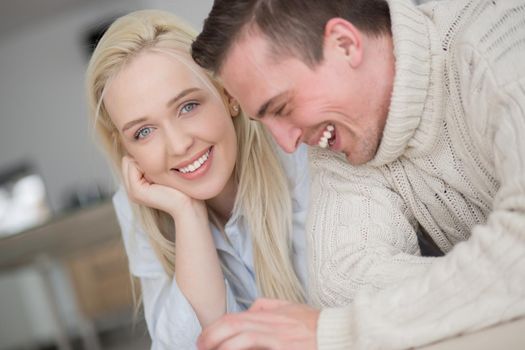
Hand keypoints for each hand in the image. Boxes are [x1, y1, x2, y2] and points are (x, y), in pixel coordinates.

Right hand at [121, 156, 203, 217]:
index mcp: (137, 184)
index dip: (145, 157)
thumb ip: (151, 162)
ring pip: (128, 160)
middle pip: (127, 159)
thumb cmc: (181, 186)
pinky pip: (132, 165)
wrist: (188, 204)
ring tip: (161, 173)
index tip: (161, 165)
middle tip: (161, 170)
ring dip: (146, 161)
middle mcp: (131, 189)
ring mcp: (132, 191)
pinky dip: (146, 164)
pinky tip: (159, 175)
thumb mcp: (163, 171)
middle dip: (143, 158)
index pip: (130, 159)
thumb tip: (143, 143)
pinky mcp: (136, 191)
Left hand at [197, 298, 318, 349]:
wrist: (340, 333)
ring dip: (222, 345)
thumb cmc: (317, 324)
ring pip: (242, 336)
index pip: (235, 317)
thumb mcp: (292, 308)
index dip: (215, 328)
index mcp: (271, 312)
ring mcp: (278, 336)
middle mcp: (272, 322)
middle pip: (233, 324)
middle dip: (211, 335)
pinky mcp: (285, 348)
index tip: (205, 339)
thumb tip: (249, 309)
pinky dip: (240, 349)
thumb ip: (269, 307)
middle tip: (201, 346)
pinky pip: (256, 346)